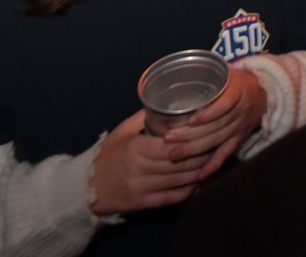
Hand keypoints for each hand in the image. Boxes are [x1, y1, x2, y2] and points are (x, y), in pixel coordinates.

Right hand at [90, 110, 210, 213]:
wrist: (86, 188)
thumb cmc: (108, 154)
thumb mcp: (123, 131)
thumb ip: (144, 116)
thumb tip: (167, 101)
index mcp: (137, 149)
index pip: (171, 145)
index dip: (191, 140)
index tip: (207, 131)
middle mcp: (141, 170)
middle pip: (179, 163)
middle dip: (201, 154)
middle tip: (218, 143)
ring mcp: (143, 188)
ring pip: (178, 180)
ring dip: (199, 171)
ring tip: (215, 160)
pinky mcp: (144, 203)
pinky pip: (171, 197)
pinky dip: (188, 190)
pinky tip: (200, 180)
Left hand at [163, 65, 266, 178]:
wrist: (262, 93)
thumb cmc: (236, 81)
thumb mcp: (227, 72)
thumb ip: (208, 76)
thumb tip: (178, 77)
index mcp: (239, 91)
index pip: (225, 104)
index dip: (208, 114)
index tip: (190, 119)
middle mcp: (241, 111)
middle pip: (217, 126)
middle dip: (191, 134)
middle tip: (168, 139)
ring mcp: (240, 127)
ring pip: (217, 141)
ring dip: (195, 149)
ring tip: (173, 154)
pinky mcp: (239, 140)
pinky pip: (225, 154)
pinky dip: (213, 165)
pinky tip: (199, 175)